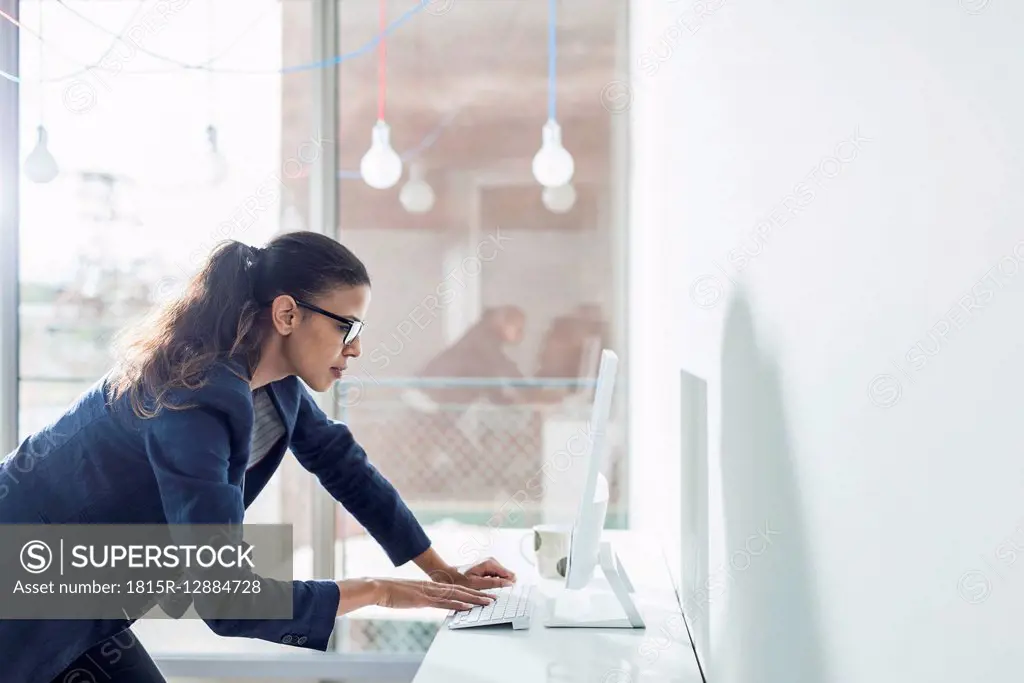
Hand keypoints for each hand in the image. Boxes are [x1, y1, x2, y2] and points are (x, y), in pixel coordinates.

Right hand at [373, 578, 495, 611]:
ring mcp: (430, 592)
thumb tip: (431, 602)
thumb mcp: (412, 595)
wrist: (380, 588)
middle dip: (479, 595)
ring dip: (474, 599)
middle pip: (461, 590)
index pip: (457, 589)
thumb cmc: (393, 593)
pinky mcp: (424, 599)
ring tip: (487, 603)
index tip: (484, 596)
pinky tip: (467, 607)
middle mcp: (434, 587)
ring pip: (457, 595)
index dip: (472, 592)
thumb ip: (424, 598)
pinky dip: (456, 604)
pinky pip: (443, 602)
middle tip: (494, 599)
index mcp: (432, 586)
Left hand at [431, 557, 516, 589]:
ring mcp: (490, 563)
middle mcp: (491, 560)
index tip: (504, 593)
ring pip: (502, 576)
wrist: (450, 576)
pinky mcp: (488, 567)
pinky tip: (485, 586)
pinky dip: (494, 582)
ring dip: (498, 583)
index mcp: (490, 563)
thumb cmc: (461, 580)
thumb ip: (494, 583)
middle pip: (506, 575)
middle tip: (490, 590)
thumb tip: (509, 583)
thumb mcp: (477, 584)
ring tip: (486, 588)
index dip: (508, 585)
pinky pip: (497, 576)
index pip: (509, 575)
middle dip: (502, 584)